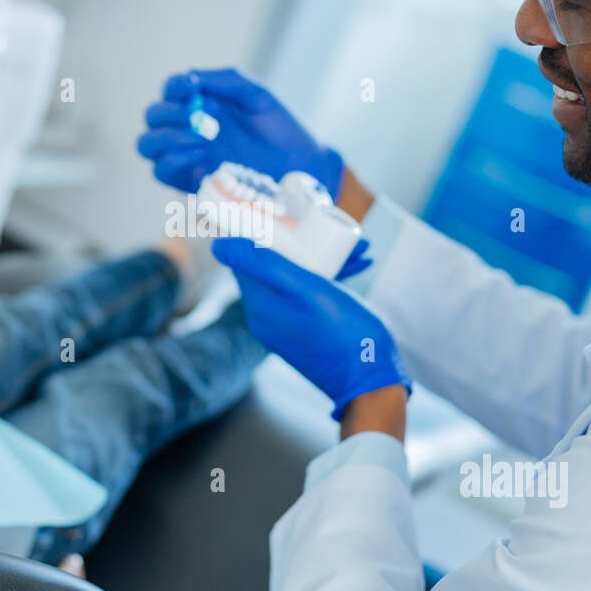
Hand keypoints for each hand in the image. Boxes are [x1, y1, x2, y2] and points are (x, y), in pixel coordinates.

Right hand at [137, 67, 344, 197]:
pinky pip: (163, 172)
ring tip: (201, 137)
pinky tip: (201, 153)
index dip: (174, 87)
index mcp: (200, 103)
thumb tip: (191, 79)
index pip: (170, 91)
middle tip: (195, 116)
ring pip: (148, 145)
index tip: (191, 88)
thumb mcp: (256, 95)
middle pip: (153, 117)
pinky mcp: (190, 182)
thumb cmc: (278, 128)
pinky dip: (174, 159)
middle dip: (169, 113)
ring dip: (167, 137)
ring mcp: (186, 156)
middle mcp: (187, 128)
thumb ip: (225, 80)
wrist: (298, 165)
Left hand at [213, 237, 410, 420]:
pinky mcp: (308, 329)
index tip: (282, 211)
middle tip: (329, 226)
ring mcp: (288, 324)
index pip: (247, 258)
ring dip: (324, 257)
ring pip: (298, 276)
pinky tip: (357, 264)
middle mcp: (268, 316)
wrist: (371, 379)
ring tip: (357, 246)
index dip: (262, 231)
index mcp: (260, 306)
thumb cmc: (342, 331)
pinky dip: (331, 275)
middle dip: (301, 241)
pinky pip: (312, 292)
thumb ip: (264, 265)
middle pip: (274, 264)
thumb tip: (219, 244)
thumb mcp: (306, 290)